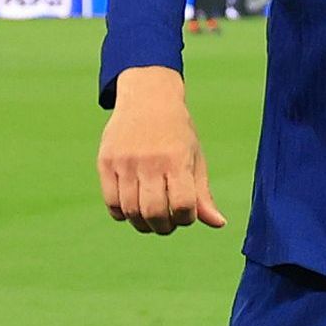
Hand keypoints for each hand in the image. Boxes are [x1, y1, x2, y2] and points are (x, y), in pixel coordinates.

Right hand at [98, 66, 224, 234]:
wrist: (147, 97)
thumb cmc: (177, 132)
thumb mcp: (195, 158)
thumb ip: (203, 194)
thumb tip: (219, 224)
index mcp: (177, 160)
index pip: (183, 206)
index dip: (186, 219)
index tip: (186, 214)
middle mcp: (150, 161)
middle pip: (155, 213)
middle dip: (164, 228)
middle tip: (167, 224)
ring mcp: (125, 162)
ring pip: (131, 211)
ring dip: (143, 224)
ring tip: (150, 218)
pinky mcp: (106, 162)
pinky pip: (111, 203)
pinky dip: (122, 214)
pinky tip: (132, 208)